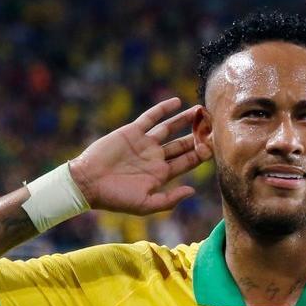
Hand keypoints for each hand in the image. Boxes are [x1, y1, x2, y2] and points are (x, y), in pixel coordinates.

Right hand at [68, 97, 212, 213]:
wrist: (88, 183)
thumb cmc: (115, 198)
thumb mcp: (145, 204)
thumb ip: (170, 199)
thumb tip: (193, 191)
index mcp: (161, 174)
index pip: (188, 161)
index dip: (203, 153)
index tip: (218, 145)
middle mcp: (156, 157)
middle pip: (183, 144)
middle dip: (199, 135)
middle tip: (215, 125)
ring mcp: (145, 144)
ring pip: (170, 128)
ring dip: (185, 120)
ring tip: (201, 111)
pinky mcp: (132, 132)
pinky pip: (150, 117)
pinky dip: (163, 109)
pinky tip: (177, 102)